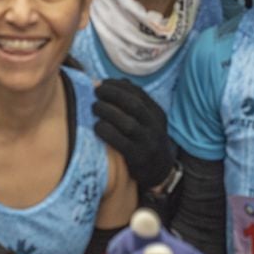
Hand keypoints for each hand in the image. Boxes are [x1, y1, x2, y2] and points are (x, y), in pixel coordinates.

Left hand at [91, 79, 176, 195]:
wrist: (160, 171)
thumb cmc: (145, 140)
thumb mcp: (146, 120)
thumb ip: (133, 102)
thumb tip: (114, 82)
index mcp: (156, 113)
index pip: (138, 93)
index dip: (118, 86)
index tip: (102, 83)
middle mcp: (155, 127)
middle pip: (134, 105)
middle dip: (113, 95)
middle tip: (96, 92)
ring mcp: (148, 143)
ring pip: (129, 124)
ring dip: (108, 112)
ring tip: (94, 107)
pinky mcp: (139, 159)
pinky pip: (122, 144)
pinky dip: (108, 133)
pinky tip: (97, 127)